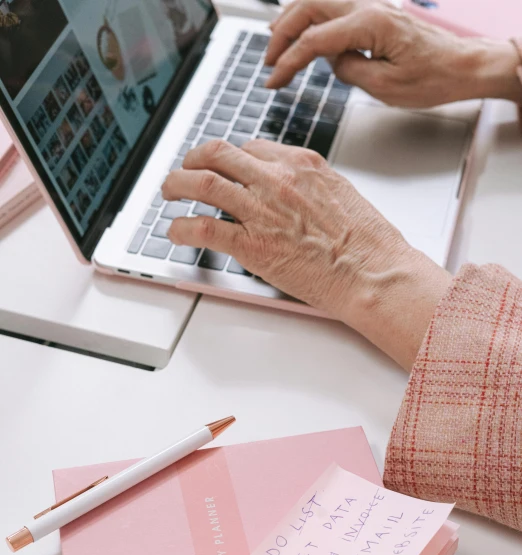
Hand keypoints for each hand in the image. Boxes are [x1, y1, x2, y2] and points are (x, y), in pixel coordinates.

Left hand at [162, 139, 450, 369]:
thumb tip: (292, 192)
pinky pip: (204, 226)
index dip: (230, 157)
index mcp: (302, 164)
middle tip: (185, 169)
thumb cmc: (367, 243)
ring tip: (168, 192)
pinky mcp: (252, 244)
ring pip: (203, 183)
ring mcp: (262, 210)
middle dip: (194, 159)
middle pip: (220, 154)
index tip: (222, 165)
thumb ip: (309, 187)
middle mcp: (278, 179)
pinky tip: (176, 231)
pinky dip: (182, 227)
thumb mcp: (341, 195)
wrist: (373, 272)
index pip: (252, 147)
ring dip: (177, 184)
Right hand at [265, 0, 521, 107]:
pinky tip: (303, 30)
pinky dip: (311, 17)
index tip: (273, 80)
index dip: (289, 61)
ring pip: (318, 0)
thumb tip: (331, 62)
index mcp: (371, 24)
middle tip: (268, 61)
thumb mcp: (386, 87)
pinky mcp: (374, 13)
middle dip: (282, 33)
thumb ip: (350, 70)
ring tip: (275, 43)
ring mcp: (371, 6)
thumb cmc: (433, 77)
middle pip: (309, 6)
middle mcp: (369, 7)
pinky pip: (333, 6)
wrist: (462, 65)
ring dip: (292, 19)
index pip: (315, 40)